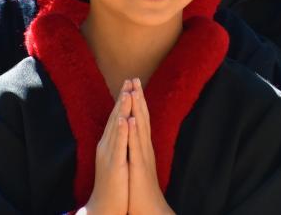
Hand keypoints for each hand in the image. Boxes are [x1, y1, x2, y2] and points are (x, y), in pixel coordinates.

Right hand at [82, 80, 132, 214]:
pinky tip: (125, 119)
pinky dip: (122, 131)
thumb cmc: (113, 185)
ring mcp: (110, 154)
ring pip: (117, 128)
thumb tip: (120, 131)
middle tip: (130, 79)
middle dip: (123, 98)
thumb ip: (117, 145)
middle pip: (116, 118)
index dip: (123, 101)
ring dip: (122, 109)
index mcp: (109, 144)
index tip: (130, 85)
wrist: (105, 206)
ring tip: (127, 92)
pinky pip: (119, 145)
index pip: (117, 118)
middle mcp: (107, 146)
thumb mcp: (115, 161)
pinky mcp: (115, 165)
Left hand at [127, 79, 173, 214]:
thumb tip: (133, 138)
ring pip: (140, 128)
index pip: (140, 120)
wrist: (148, 209)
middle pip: (142, 119)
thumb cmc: (140, 190)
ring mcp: (142, 157)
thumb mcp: (137, 165)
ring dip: (138, 109)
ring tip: (134, 91)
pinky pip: (135, 147)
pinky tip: (132, 119)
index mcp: (142, 148)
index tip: (133, 85)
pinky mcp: (138, 167)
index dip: (137, 102)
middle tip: (135, 78)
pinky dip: (134, 132)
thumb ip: (136, 151)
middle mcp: (144, 148)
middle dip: (138, 98)